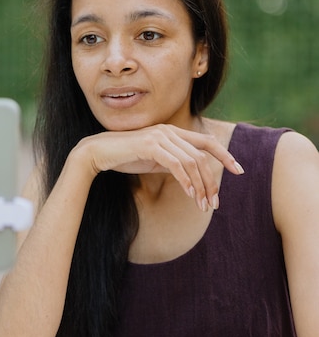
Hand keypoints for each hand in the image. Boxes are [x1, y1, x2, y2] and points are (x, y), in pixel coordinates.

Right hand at [78, 124, 243, 210]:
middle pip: (202, 156)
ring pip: (192, 162)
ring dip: (200, 186)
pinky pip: (176, 164)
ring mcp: (160, 136)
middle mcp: (169, 131)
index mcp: (173, 132)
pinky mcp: (150, 145)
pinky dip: (186, 180)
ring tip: (203, 205)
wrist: (98, 153)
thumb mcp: (153, 161)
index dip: (225, 155)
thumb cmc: (124, 157)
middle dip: (212, 181)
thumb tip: (190, 177)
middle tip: (214, 203)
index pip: (206, 142)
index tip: (239, 170)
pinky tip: (190, 194)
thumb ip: (172, 163)